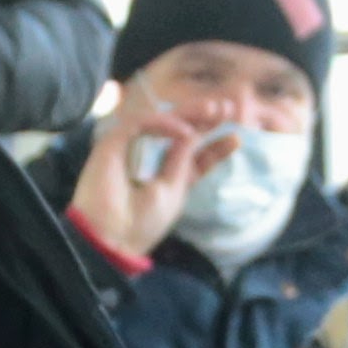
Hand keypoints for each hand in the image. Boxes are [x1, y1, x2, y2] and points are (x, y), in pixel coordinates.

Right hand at [62, 87, 238, 262]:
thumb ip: (184, 160)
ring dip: (188, 113)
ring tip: (214, 110)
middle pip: (179, 133)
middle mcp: (149, 160)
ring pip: (161, 121)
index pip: (193, 155)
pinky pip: (140, 123)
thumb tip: (196, 133)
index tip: (236, 138)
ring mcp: (130, 149)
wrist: (110, 239)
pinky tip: (185, 132)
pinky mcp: (112, 143)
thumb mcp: (175, 190)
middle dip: (203, 119)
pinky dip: (164, 124)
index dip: (214, 146)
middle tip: (228, 109)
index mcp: (166, 177)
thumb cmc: (142, 223)